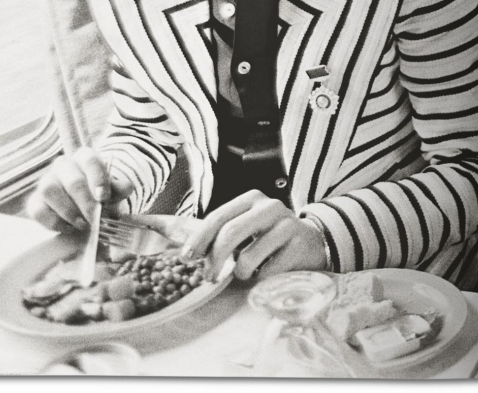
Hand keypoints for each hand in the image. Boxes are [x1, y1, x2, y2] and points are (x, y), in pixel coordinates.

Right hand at [26, 147, 131, 230]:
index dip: (98, 179)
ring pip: (50, 190)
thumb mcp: (114, 190)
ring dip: (68, 211)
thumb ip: (120, 188)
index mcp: (85, 157)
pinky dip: (54, 222)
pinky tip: (68, 227)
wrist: (85, 207)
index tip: (104, 198)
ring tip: (82, 224)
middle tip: (95, 219)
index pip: (90, 160)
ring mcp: (46, 181)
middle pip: (73, 181)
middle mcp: (63, 165)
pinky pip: (38, 210)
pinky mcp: (35, 201)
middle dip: (86, 203)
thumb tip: (126, 187)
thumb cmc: (100, 194)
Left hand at [181, 190, 326, 280]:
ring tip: (249, 272)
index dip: (199, 239)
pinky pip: (268, 272)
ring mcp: (287, 225)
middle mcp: (270, 207)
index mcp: (251, 199)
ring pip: (249, 257)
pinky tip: (270, 271)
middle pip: (231, 234)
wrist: (312, 243)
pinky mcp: (300, 245)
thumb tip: (165, 232)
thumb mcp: (243, 226)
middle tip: (209, 278)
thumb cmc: (267, 237)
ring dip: (242, 273)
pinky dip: (262, 279)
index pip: (218, 217)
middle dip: (214, 260)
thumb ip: (215, 230)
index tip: (188, 258)